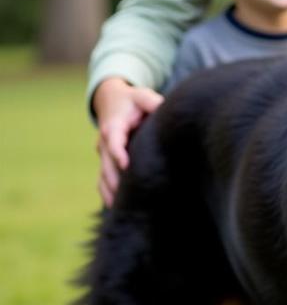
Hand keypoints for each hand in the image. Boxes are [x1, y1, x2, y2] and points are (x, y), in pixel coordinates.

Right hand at [93, 78, 162, 205]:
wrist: (112, 101)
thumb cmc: (132, 101)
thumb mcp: (142, 96)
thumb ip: (153, 102)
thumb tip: (167, 110)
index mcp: (113, 125)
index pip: (113, 139)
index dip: (118, 152)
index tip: (125, 165)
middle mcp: (104, 142)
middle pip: (107, 163)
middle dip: (115, 179)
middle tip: (127, 196)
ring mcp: (103, 154)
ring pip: (103, 175)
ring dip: (110, 190)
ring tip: (122, 208)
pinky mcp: (105, 161)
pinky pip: (102, 180)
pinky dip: (106, 193)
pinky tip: (116, 207)